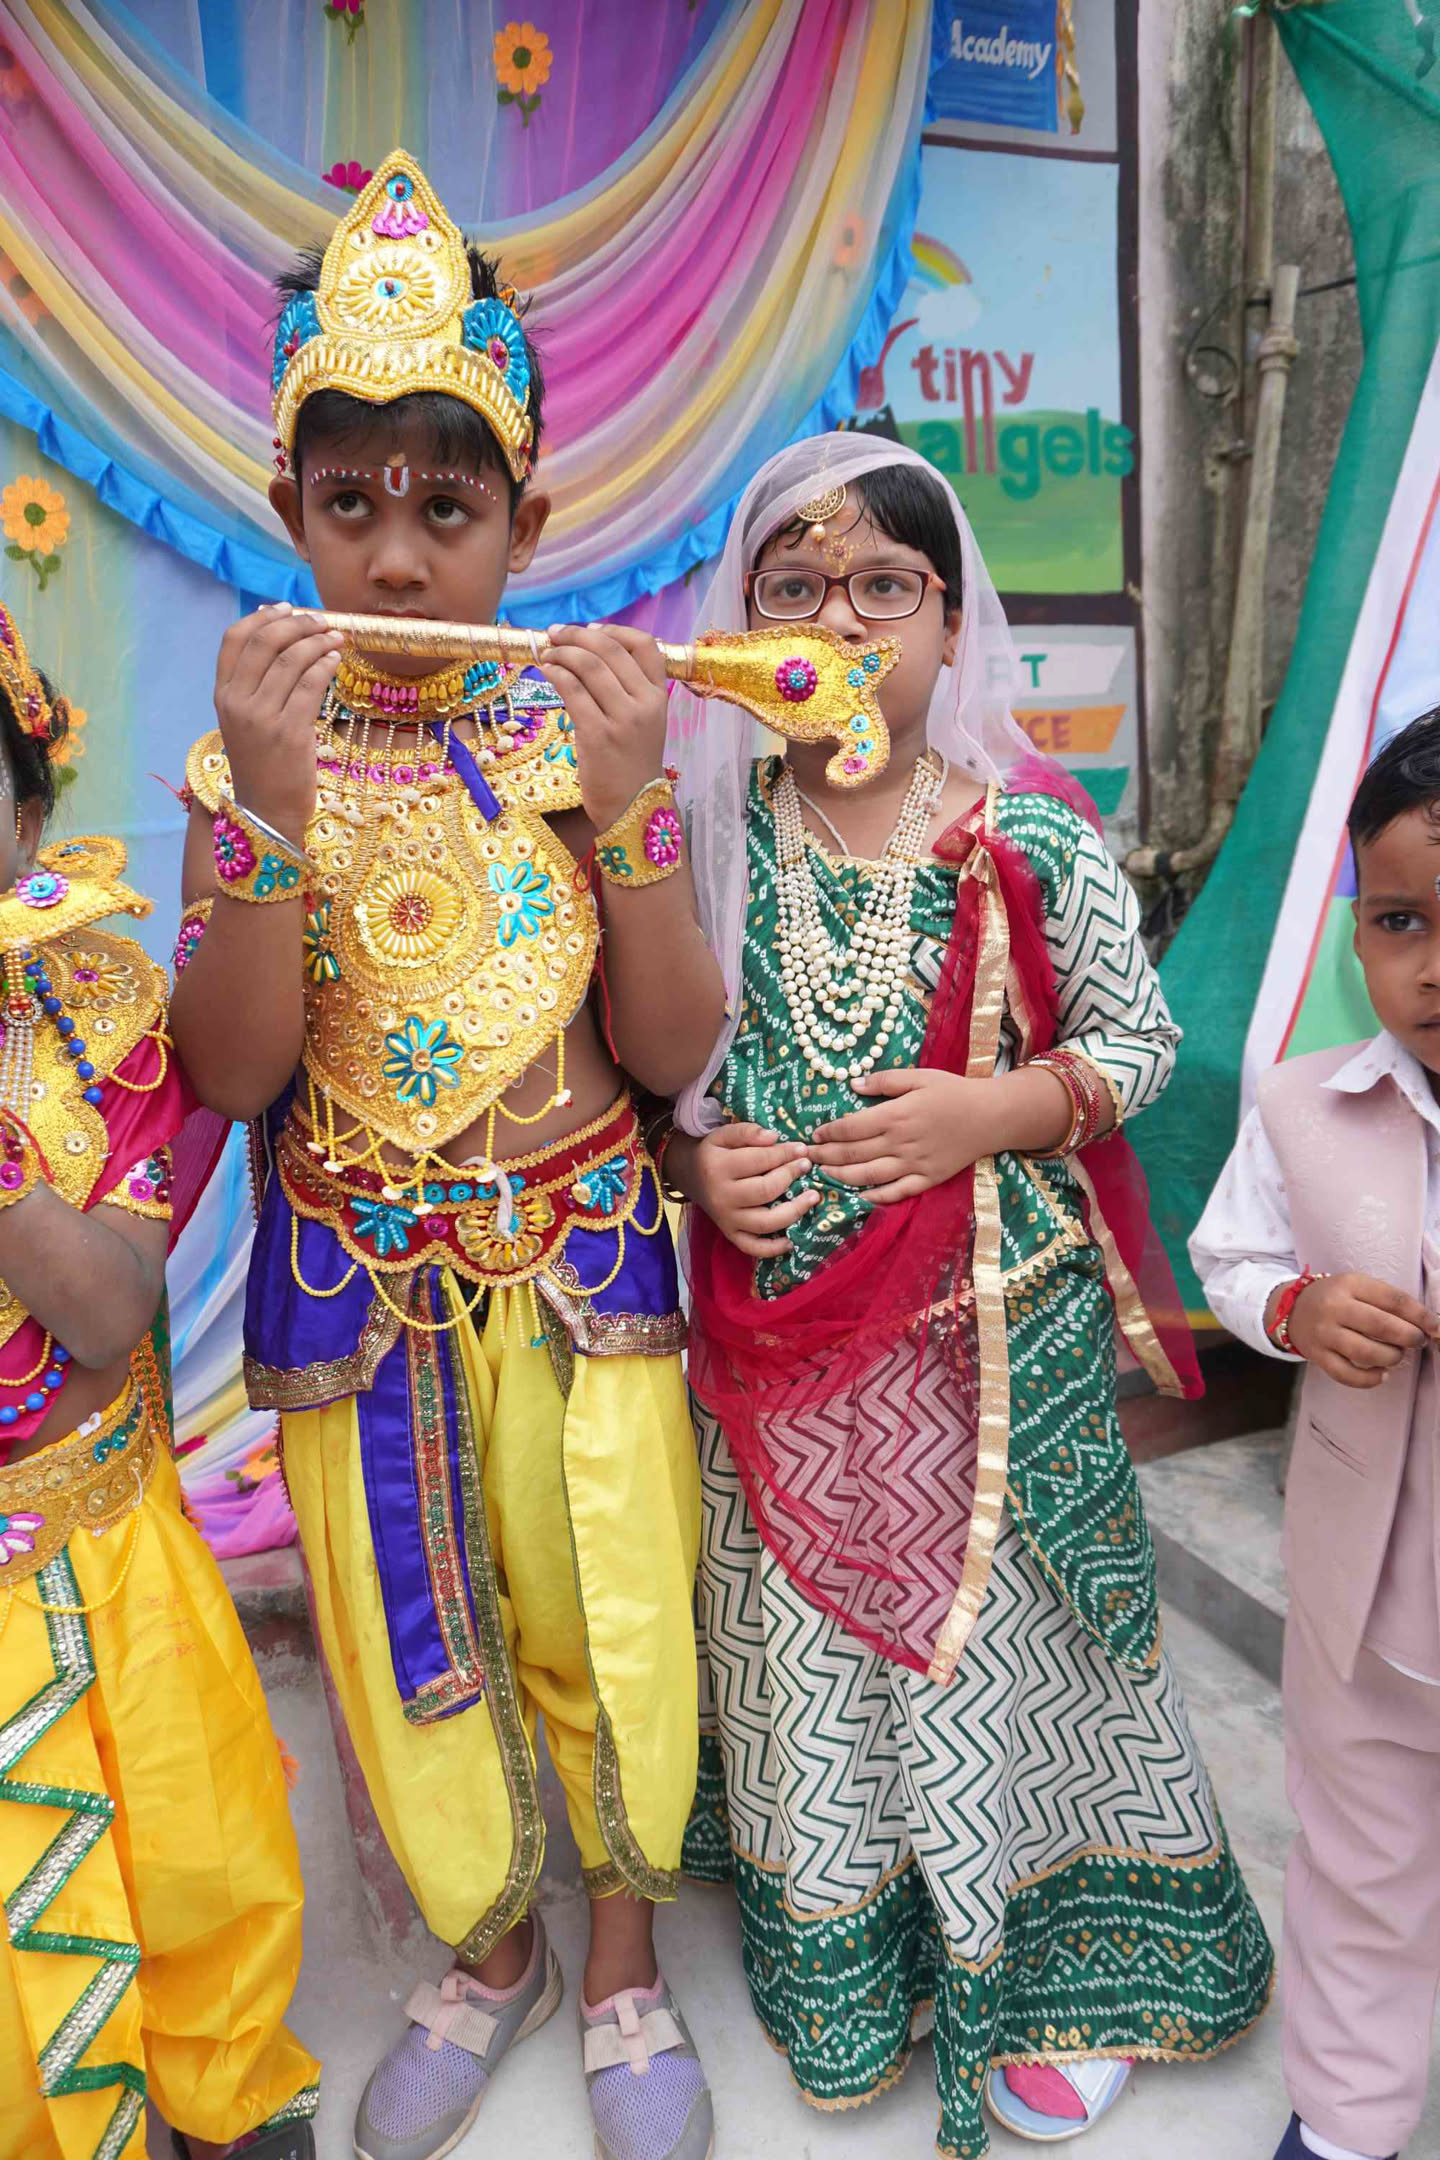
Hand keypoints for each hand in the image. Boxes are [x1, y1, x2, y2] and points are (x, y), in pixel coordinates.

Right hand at [213, 604, 342, 841]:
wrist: (267, 813)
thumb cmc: (264, 764)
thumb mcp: (246, 722)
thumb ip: (256, 684)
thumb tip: (281, 635)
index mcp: (222, 696)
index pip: (234, 639)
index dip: (263, 617)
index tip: (287, 607)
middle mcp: (236, 703)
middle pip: (265, 641)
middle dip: (297, 623)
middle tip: (321, 621)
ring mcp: (262, 718)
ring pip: (292, 660)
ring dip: (319, 641)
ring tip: (336, 638)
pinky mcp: (290, 733)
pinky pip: (312, 684)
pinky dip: (327, 665)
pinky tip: (336, 660)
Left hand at [539, 624, 669, 830]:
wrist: (633, 810)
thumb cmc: (631, 766)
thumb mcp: (644, 724)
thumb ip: (628, 691)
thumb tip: (590, 655)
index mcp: (659, 697)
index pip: (645, 645)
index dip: (615, 629)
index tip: (590, 630)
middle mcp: (645, 703)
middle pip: (609, 649)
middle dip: (576, 635)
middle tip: (555, 634)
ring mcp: (622, 719)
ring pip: (588, 666)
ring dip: (561, 652)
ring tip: (547, 654)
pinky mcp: (597, 735)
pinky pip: (572, 691)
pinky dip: (555, 674)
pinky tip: (546, 671)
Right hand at [687, 1124, 819, 1257]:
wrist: (688, 1174)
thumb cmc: (713, 1152)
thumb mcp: (723, 1134)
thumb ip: (747, 1132)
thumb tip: (774, 1138)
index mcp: (718, 1167)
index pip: (760, 1160)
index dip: (785, 1154)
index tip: (803, 1149)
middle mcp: (722, 1197)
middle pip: (765, 1190)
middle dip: (791, 1176)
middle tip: (807, 1166)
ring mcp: (727, 1219)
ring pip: (765, 1222)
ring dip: (794, 1211)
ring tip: (813, 1196)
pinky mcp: (730, 1234)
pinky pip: (753, 1248)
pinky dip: (773, 1249)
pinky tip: (792, 1240)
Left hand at [809, 1069, 1000, 1203]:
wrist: (991, 1117)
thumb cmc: (954, 1092)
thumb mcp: (920, 1076)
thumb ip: (885, 1081)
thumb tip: (852, 1085)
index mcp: (897, 1115)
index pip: (851, 1127)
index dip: (828, 1132)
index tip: (814, 1134)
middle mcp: (901, 1142)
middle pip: (854, 1153)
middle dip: (826, 1156)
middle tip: (807, 1157)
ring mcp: (914, 1164)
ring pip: (869, 1175)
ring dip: (841, 1176)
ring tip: (822, 1175)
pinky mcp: (928, 1179)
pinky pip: (897, 1192)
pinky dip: (876, 1197)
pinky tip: (858, 1197)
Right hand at [1282, 1272, 1436, 1388]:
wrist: (1291, 1310)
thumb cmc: (1337, 1298)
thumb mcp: (1358, 1287)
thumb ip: (1389, 1302)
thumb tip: (1428, 1325)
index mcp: (1350, 1284)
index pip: (1393, 1299)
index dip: (1420, 1315)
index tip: (1437, 1327)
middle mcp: (1335, 1307)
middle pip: (1381, 1326)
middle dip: (1409, 1337)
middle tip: (1418, 1341)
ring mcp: (1324, 1333)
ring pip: (1366, 1352)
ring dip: (1391, 1357)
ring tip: (1396, 1355)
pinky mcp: (1317, 1355)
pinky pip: (1347, 1374)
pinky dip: (1370, 1379)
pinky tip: (1381, 1374)